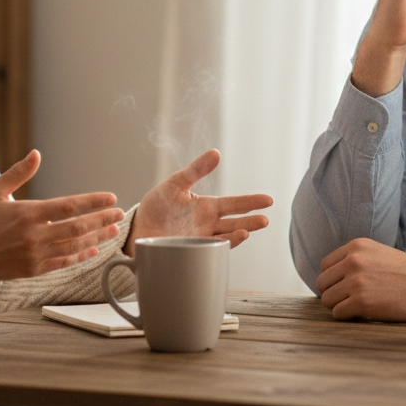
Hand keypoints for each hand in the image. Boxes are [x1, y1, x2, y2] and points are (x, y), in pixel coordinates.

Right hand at [0, 150, 124, 280]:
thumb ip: (19, 172)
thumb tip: (37, 154)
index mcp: (27, 213)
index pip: (68, 206)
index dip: (92, 202)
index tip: (110, 197)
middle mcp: (34, 236)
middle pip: (77, 228)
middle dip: (101, 220)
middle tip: (119, 213)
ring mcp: (35, 255)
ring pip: (74, 247)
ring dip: (97, 238)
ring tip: (114, 230)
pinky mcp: (33, 270)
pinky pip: (63, 263)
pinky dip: (81, 257)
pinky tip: (94, 250)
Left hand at [126, 149, 272, 254]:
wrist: (137, 228)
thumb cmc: (157, 205)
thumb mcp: (176, 183)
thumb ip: (196, 170)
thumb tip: (216, 153)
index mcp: (207, 207)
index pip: (234, 204)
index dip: (251, 202)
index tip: (268, 200)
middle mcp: (207, 225)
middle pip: (234, 222)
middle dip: (250, 221)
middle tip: (265, 219)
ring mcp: (200, 240)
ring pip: (224, 238)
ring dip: (236, 235)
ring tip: (246, 231)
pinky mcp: (189, 253)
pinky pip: (208, 251)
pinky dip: (218, 247)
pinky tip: (224, 242)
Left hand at [316, 238, 405, 321]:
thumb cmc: (404, 274)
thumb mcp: (378, 253)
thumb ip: (354, 258)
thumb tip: (330, 276)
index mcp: (356, 246)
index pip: (325, 265)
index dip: (333, 279)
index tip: (345, 286)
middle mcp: (353, 261)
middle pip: (322, 282)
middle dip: (332, 293)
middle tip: (348, 299)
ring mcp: (356, 282)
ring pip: (327, 299)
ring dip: (339, 305)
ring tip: (356, 306)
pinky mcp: (362, 302)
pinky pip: (338, 313)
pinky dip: (346, 316)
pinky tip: (361, 314)